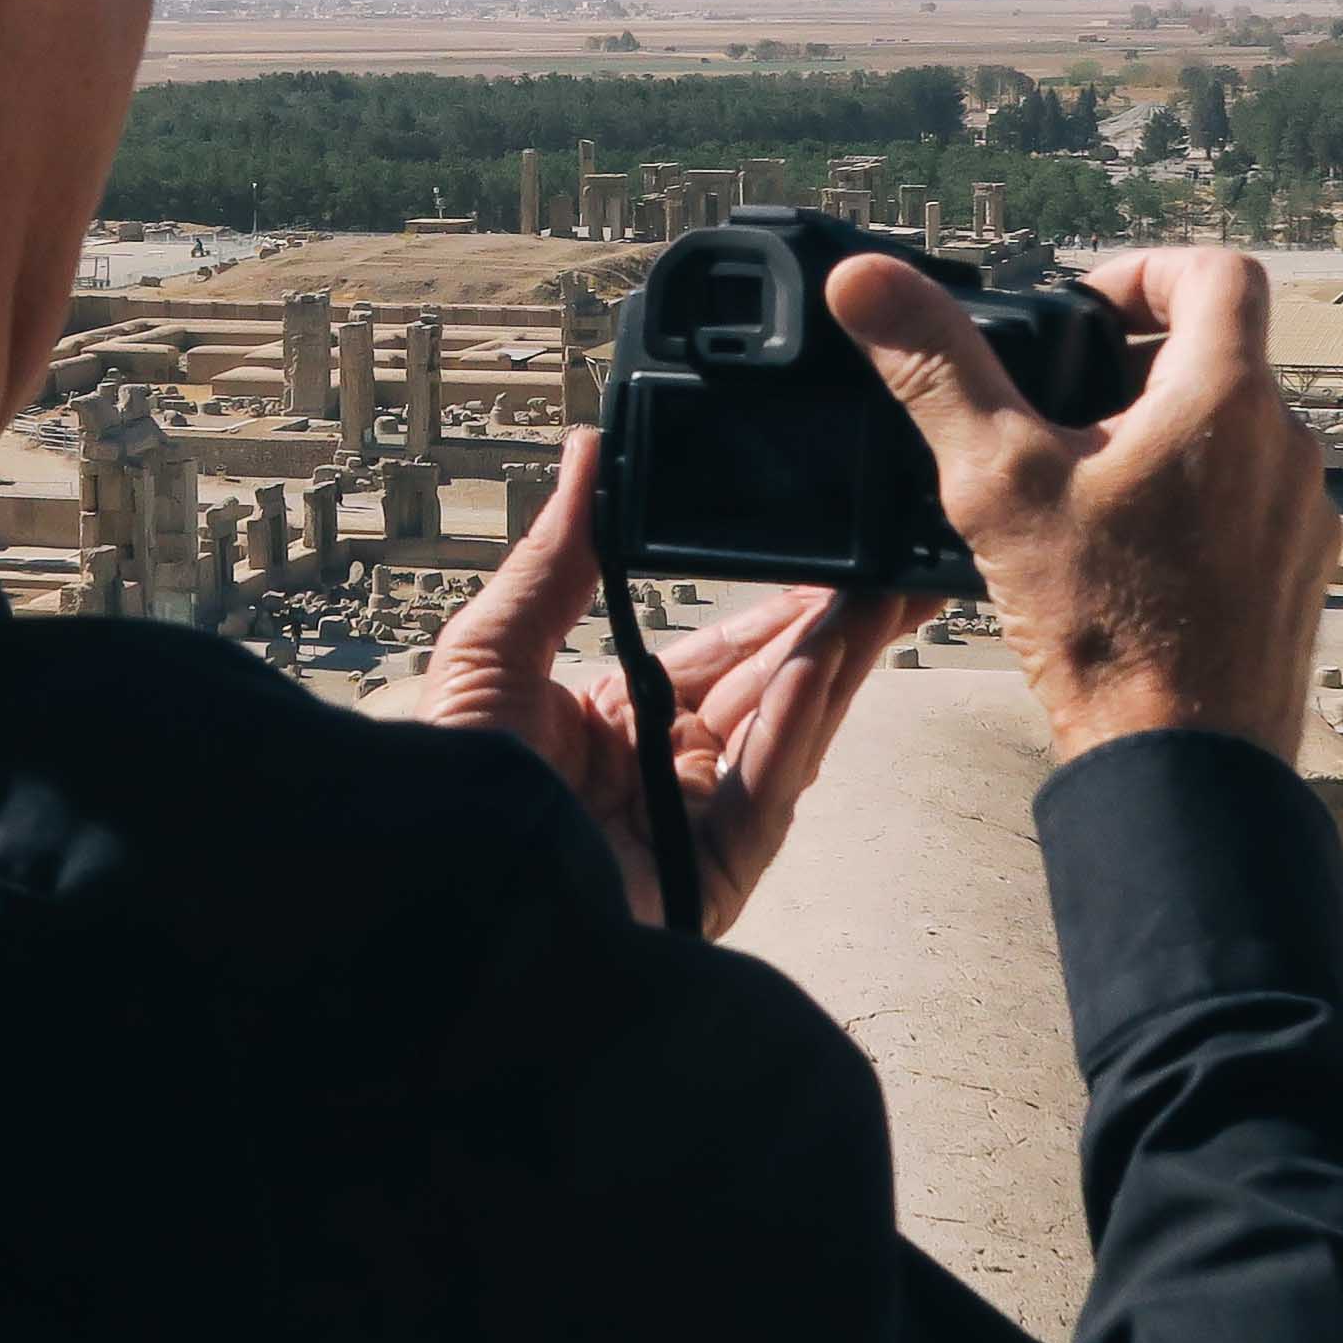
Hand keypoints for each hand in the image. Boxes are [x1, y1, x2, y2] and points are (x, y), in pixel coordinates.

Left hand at [423, 429, 922, 934]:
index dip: (774, 611)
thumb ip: (553, 558)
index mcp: (613, 725)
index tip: (826, 561)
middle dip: (836, 630)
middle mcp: (662, 774)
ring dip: (837, 662)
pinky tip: (822, 665)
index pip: (717, 657)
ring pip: (786, 731)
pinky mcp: (714, 873)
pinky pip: (766, 789)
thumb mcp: (491, 651)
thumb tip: (585, 454)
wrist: (447, 888)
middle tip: (895, 571)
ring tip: (886, 598)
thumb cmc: (455, 787)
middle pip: (769, 689)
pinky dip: (795, 725)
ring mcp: (695, 825)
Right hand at [822, 245, 1327, 759]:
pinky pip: (1251, 510)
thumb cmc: (1103, 629)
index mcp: (1227, 398)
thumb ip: (934, 368)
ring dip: (1167, 441)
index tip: (1084, 312)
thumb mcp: (995, 482)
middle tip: (1060, 413)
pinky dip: (1195, 510)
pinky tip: (1129, 563)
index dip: (1142, 273)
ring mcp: (1302, 518)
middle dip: (1137, 369)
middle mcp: (1286, 447)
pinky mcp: (1299, 579)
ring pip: (1235, 438)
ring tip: (1087, 493)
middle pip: (1220, 358)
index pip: (1214, 272)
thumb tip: (865, 280)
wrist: (1181, 767)